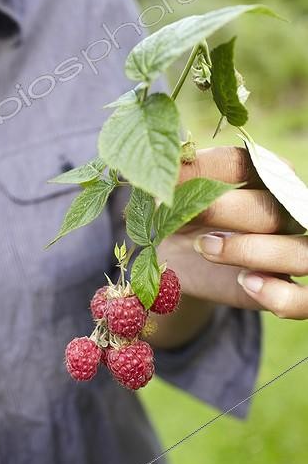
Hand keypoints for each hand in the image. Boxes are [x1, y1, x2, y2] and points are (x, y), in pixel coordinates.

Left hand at [158, 146, 306, 319]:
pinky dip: (280, 295)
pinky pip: (304, 298)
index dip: (206, 172)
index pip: (245, 165)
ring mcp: (293, 250)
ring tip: (206, 249)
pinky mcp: (286, 287)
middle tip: (190, 217)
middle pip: (273, 208)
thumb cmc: (183, 220)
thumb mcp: (174, 200)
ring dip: (252, 251)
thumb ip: (179, 184)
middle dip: (228, 212)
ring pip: (300, 252)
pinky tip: (246, 283)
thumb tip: (168, 178)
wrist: (182, 262)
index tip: (170, 185)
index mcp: (262, 176)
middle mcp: (287, 210)